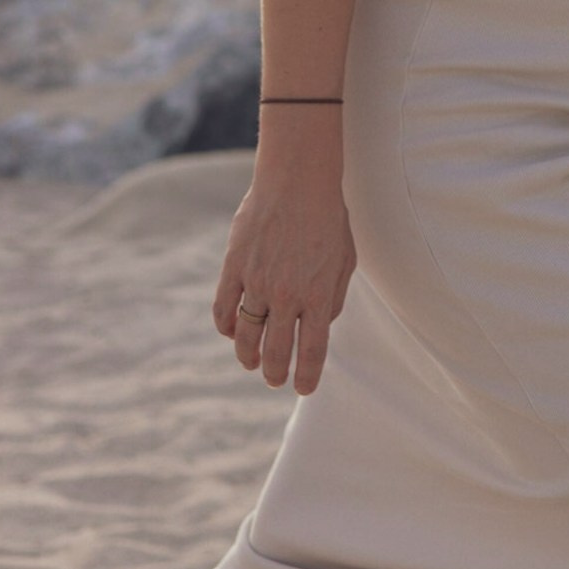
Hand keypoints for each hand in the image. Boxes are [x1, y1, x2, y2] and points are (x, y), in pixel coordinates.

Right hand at [212, 143, 357, 395]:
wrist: (297, 180)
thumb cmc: (328, 218)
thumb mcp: (344, 260)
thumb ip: (333, 298)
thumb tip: (320, 327)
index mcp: (318, 294)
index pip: (312, 350)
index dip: (306, 376)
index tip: (302, 388)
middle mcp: (287, 294)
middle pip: (275, 350)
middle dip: (275, 373)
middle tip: (274, 379)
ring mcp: (257, 281)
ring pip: (246, 336)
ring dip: (248, 356)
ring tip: (251, 363)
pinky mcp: (234, 267)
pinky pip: (223, 309)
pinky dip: (226, 327)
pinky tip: (232, 332)